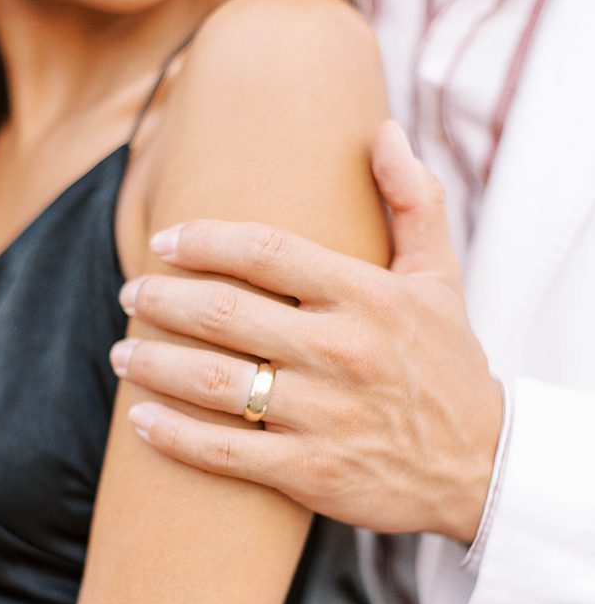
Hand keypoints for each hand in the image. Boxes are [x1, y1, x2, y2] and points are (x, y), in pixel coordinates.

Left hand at [111, 120, 502, 542]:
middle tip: (129, 293)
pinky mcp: (310, 471)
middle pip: (224, 312)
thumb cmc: (447, 366)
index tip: (162, 241)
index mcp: (368, 297)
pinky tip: (139, 419)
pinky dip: (172, 435)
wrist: (482, 467)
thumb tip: (381, 132)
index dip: (204, 240)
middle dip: (160, 300)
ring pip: (213, 382)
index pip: (267, 251)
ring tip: (121, 352)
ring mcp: (325, 414)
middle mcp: (343, 351)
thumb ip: (414, 201)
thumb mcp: (441, 279)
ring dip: (153, 364)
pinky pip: (223, 450)